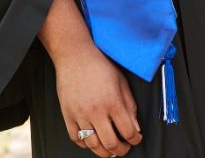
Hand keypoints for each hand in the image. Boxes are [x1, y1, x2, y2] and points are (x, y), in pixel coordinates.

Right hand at [54, 41, 141, 156]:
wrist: (76, 56)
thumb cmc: (100, 65)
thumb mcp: (122, 81)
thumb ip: (130, 106)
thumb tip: (136, 128)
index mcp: (113, 101)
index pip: (128, 131)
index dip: (135, 139)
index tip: (137, 139)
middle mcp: (96, 111)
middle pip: (111, 143)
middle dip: (121, 150)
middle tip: (125, 148)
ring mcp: (80, 115)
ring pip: (93, 145)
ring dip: (104, 152)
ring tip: (110, 150)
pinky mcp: (68, 116)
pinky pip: (76, 139)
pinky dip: (85, 145)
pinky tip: (93, 141)